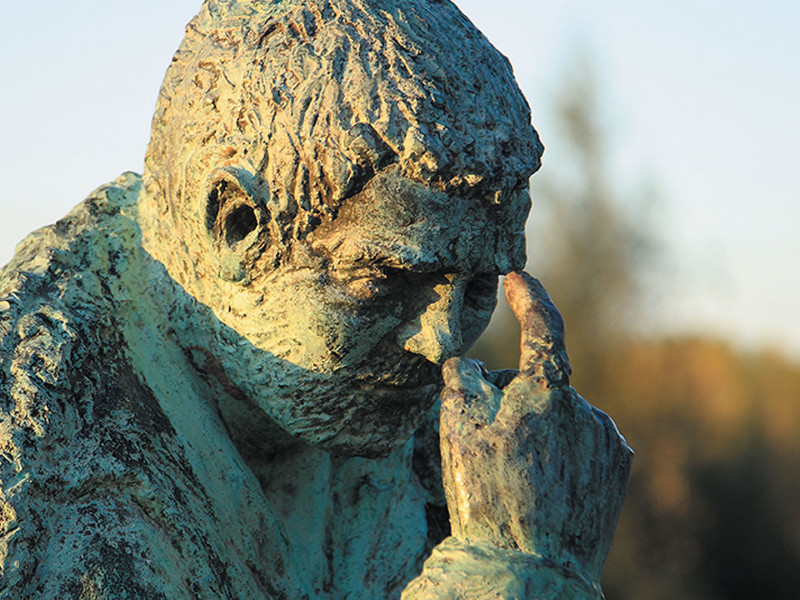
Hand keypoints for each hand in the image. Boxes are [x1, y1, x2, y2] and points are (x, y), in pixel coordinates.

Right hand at [439, 272, 632, 580]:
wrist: (530, 571)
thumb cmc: (487, 499)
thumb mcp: (455, 433)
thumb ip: (462, 382)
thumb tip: (469, 364)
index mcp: (547, 393)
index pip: (542, 326)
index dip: (528, 296)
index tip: (516, 276)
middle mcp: (585, 408)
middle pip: (537, 384)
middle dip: (512, 401)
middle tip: (487, 447)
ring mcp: (606, 439)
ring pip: (558, 414)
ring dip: (536, 428)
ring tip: (517, 477)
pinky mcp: (616, 467)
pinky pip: (581, 440)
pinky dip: (560, 449)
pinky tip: (544, 484)